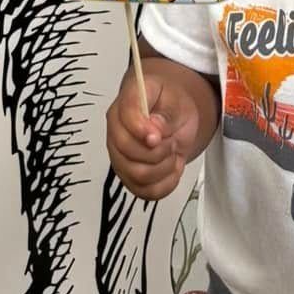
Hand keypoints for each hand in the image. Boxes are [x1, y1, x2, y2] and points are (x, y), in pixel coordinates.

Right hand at [106, 64, 204, 200]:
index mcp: (126, 104)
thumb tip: (155, 129)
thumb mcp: (176, 101)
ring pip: (137, 175)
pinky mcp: (128, 178)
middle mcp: (116, 132)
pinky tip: (170, 168)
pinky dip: (165, 184)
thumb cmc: (172, 107)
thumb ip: (165, 114)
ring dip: (163, 167)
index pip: (125, 116)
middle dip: (158, 150)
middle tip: (171, 142)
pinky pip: (145, 191)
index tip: (158, 136)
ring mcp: (120, 157)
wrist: (176, 121)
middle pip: (127, 151)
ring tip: (171, 154)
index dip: (141, 129)